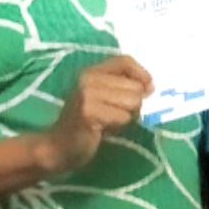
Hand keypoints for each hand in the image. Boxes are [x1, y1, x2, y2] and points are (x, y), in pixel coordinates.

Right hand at [40, 57, 152, 174]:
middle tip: (115, 115)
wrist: (58, 147)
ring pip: (132, 101)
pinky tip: (103, 130)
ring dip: (127, 116)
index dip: (141, 73)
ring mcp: (87, 95)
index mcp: (91, 72)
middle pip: (134, 86)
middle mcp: (88, 79)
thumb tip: (150, 86)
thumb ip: (123, 88)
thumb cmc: (85, 125)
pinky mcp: (89, 112)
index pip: (124, 60)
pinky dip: (119, 127)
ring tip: (109, 122)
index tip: (148, 88)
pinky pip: (123, 117)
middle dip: (134, 104)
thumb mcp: (103, 99)